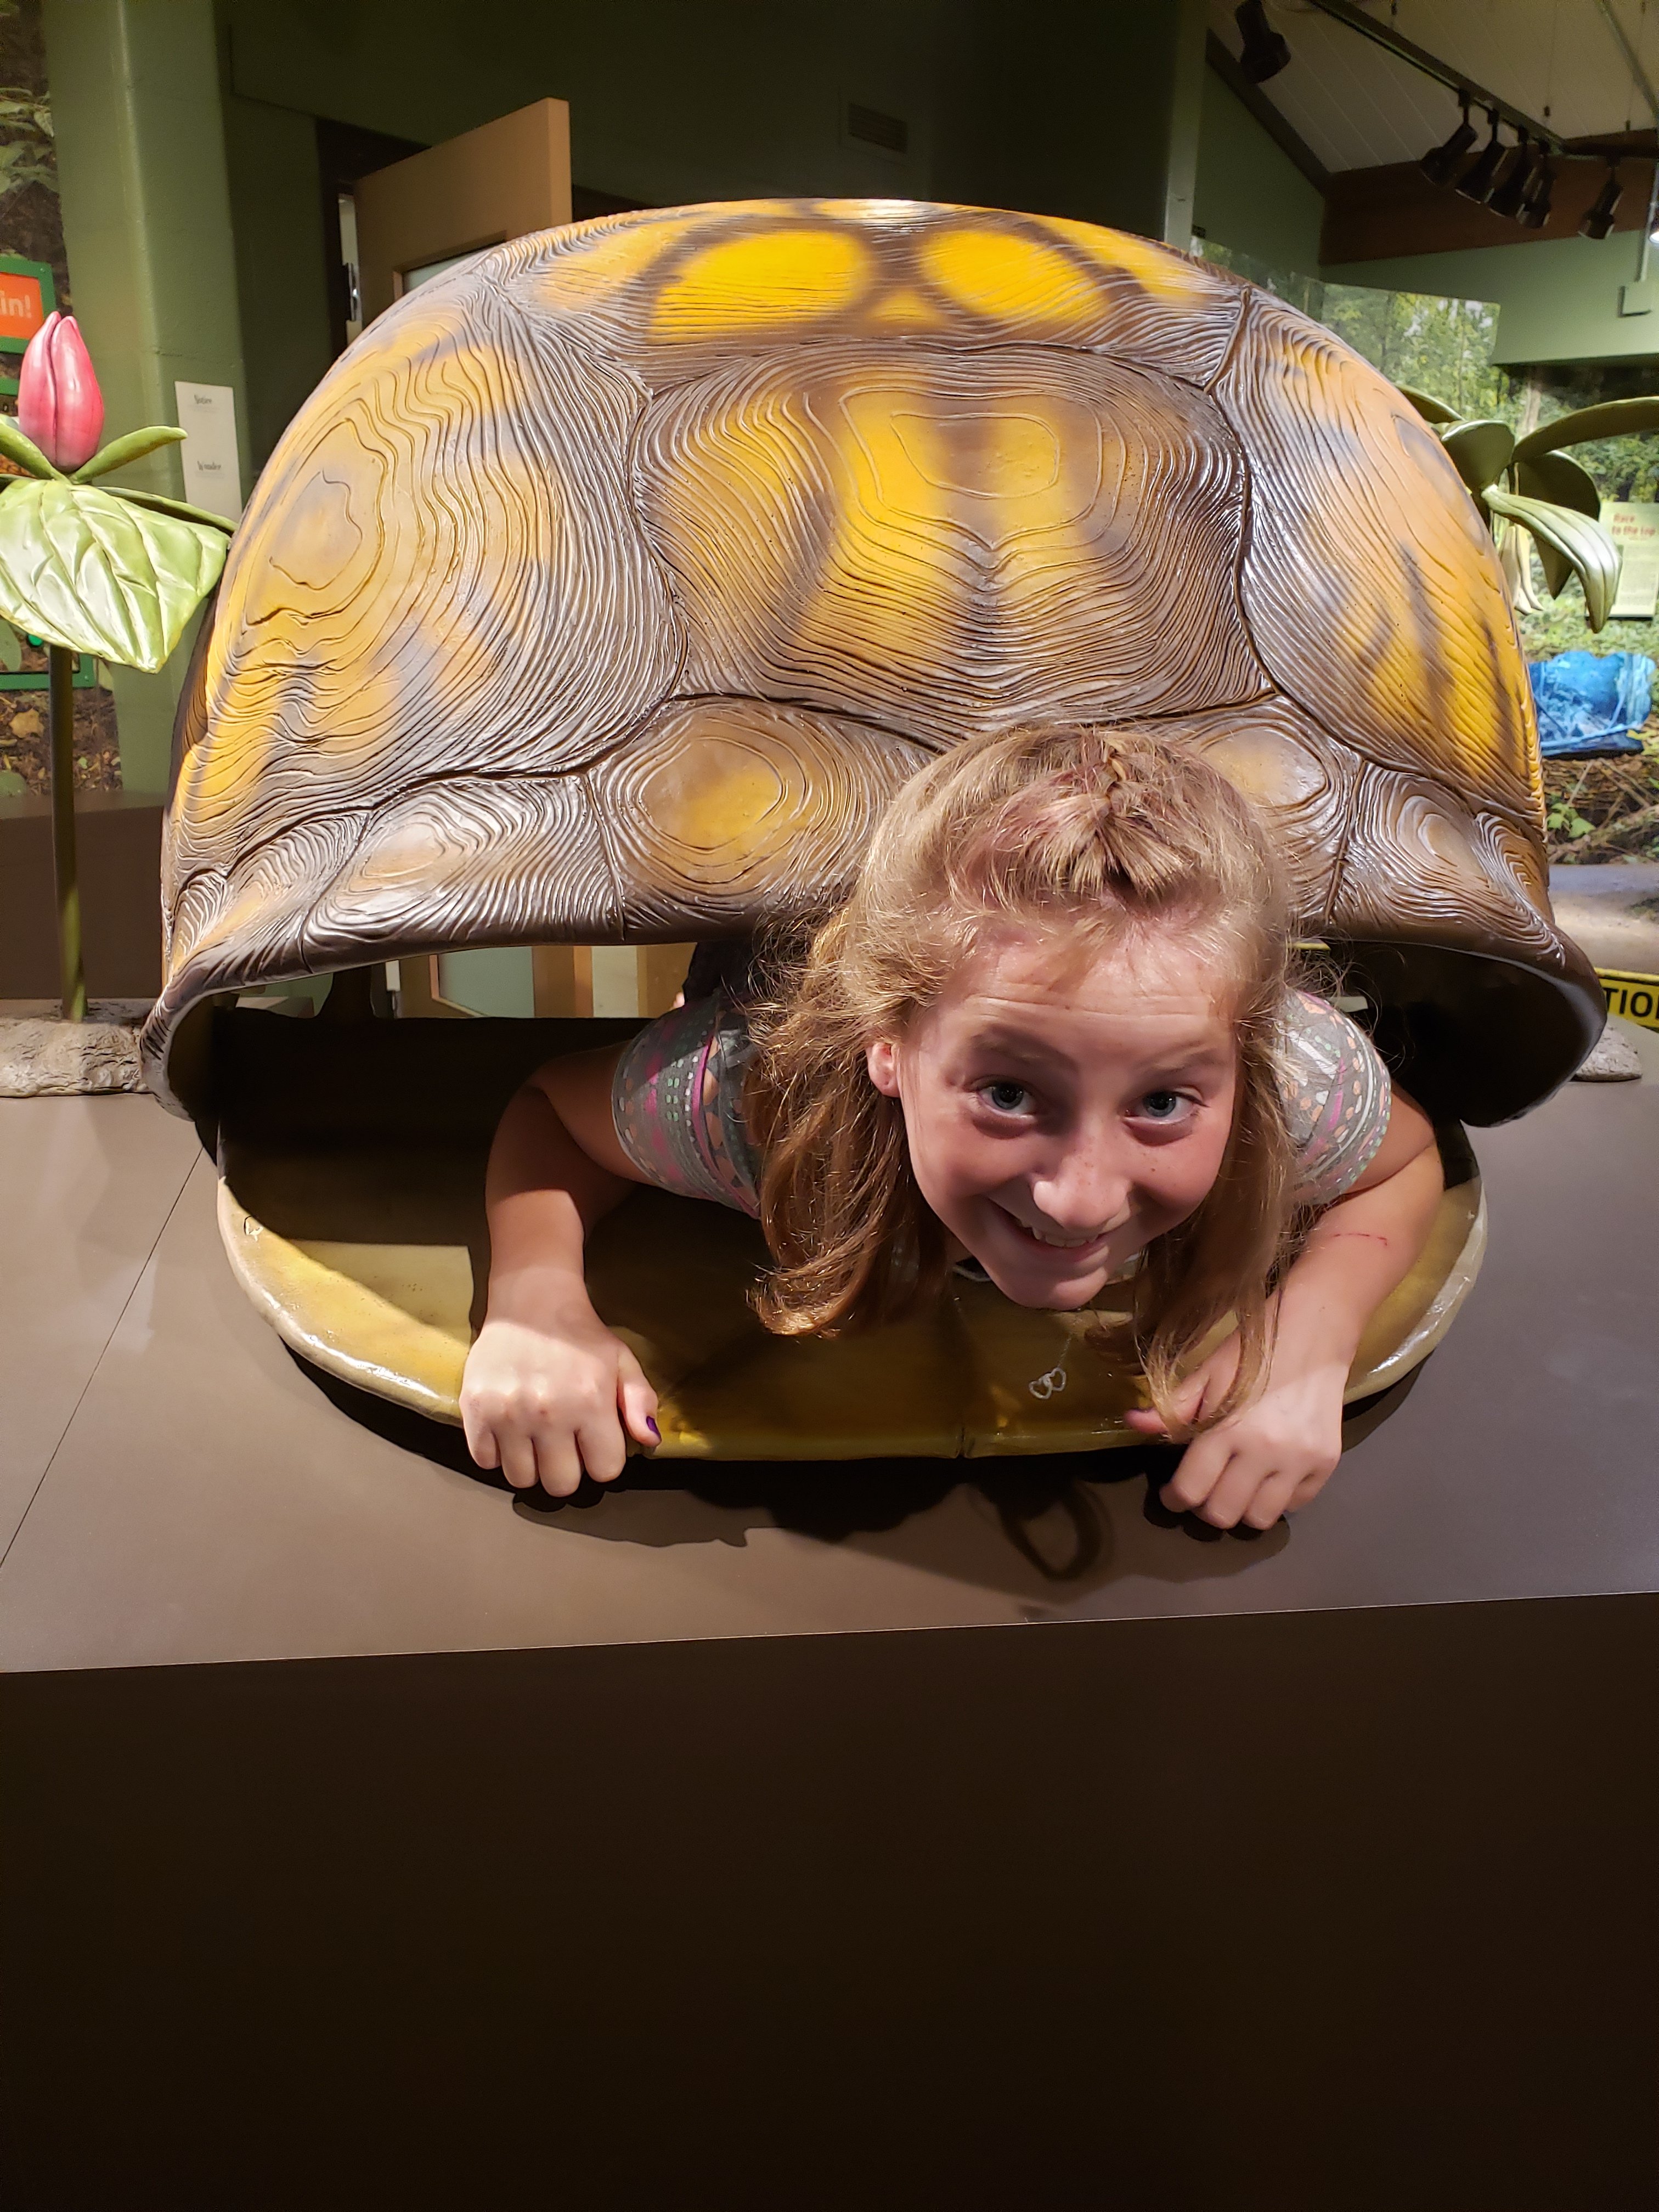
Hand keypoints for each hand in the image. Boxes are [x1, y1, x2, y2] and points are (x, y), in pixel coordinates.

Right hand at [460, 1300, 658, 1495]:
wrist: (530, 1301)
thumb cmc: (581, 1335)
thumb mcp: (622, 1361)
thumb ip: (641, 1401)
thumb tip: (649, 1439)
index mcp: (590, 1402)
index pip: (604, 1470)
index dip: (602, 1459)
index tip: (593, 1441)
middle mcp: (548, 1413)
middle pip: (561, 1484)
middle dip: (567, 1469)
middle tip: (562, 1442)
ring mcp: (508, 1414)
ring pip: (521, 1479)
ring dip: (531, 1464)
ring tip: (535, 1437)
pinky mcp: (475, 1410)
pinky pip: (485, 1461)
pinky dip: (497, 1453)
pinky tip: (509, 1430)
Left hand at [1123, 1332, 1345, 1529]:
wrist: (1313, 1336)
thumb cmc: (1252, 1354)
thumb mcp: (1206, 1375)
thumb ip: (1172, 1408)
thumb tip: (1131, 1423)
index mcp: (1228, 1428)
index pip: (1191, 1489)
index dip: (1174, 1499)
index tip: (1172, 1495)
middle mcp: (1266, 1452)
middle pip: (1223, 1514)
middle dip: (1204, 1509)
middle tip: (1203, 1490)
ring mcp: (1299, 1461)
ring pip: (1260, 1519)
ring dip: (1241, 1510)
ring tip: (1235, 1488)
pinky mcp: (1326, 1465)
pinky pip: (1294, 1506)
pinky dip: (1276, 1499)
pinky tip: (1267, 1477)